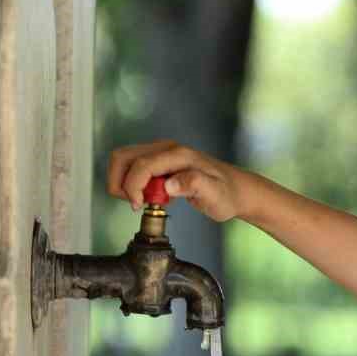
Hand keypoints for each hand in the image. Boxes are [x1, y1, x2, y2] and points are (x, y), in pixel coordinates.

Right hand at [107, 140, 253, 222]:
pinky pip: (133, 169)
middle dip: (120, 182)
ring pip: (124, 162)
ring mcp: (161, 154)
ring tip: (143, 201)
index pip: (141, 165)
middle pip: (123, 157)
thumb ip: (193, 185)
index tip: (138, 206)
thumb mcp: (215, 194)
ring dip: (124, 183)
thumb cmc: (227, 194)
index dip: (132, 187)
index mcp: (177, 155)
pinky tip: (152, 198)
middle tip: (135, 203)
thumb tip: (169, 185)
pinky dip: (132, 184)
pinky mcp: (159, 163)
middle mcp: (166, 149)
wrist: (236, 190)